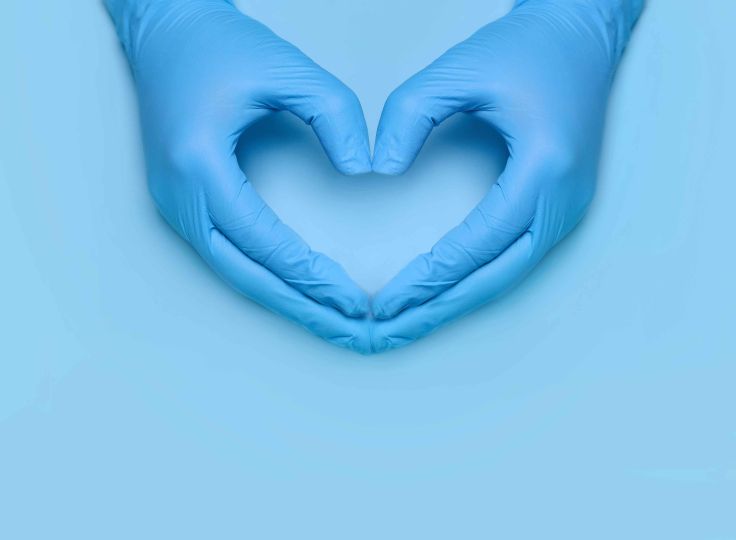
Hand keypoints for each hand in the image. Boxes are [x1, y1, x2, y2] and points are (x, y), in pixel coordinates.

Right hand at [105, 0, 373, 351]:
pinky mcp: (181, 204)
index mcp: (197, 164)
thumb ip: (334, 115)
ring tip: (328, 320)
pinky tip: (295, 290)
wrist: (164, 31)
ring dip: (282, 299)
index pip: (262, 239)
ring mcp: (172, 204)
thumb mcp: (286, 68)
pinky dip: (263, 277)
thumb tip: (362, 170)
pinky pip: (226, 254)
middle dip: (299, 306)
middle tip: (347, 329)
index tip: (352, 299)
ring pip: (232, 271)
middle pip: (243, 273)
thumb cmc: (218, 45)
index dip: (309, 275)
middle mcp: (177, 195)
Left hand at [370, 0, 643, 348]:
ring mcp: (569, 208)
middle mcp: (565, 200)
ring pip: (508, 275)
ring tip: (408, 321)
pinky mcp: (560, 207)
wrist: (584, 34)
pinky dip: (476, 279)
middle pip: (496, 277)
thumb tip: (380, 170)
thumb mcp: (460, 69)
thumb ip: (410, 114)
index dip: (429, 277)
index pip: (478, 242)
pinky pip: (514, 257)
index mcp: (546, 169)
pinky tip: (443, 291)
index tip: (384, 302)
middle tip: (387, 331)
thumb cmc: (529, 47)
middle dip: (439, 308)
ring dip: (457, 301)